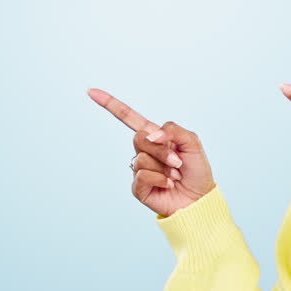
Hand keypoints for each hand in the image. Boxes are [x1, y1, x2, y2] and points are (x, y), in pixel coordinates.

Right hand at [87, 87, 216, 217]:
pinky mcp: (138, 186)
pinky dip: (160, 179)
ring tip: (175, 175)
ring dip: (164, 167)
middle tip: (177, 161)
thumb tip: (151, 135)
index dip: (110, 104)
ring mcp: (139, 169)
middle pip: (138, 138)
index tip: (91, 92)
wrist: (199, 199)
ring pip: (141, 158)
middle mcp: (144, 151)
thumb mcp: (191, 142)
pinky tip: (168, 184)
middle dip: (161, 150)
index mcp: (155, 136)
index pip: (129, 117)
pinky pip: (142, 175)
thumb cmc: (196, 170)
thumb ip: (172, 130)